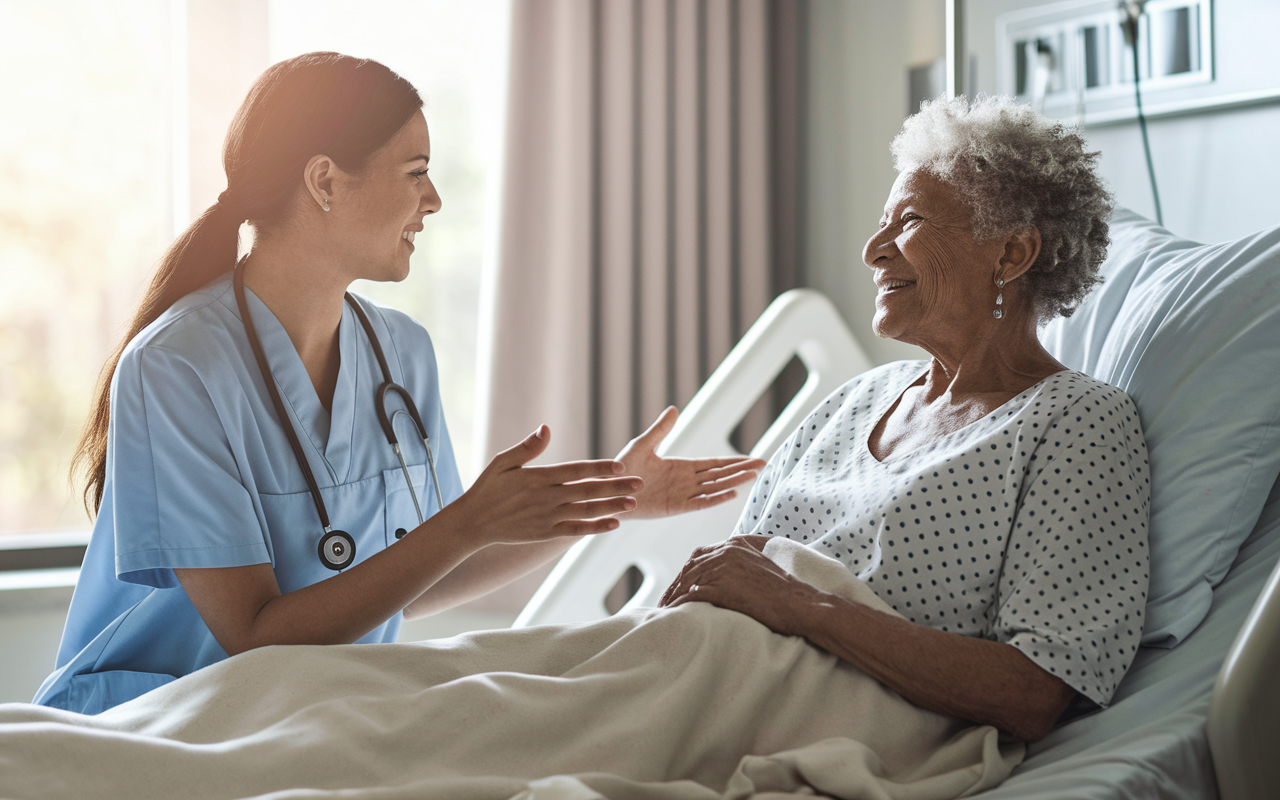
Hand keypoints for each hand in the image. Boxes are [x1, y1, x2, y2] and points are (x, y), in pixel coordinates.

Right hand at [450, 425, 643, 545]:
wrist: (474, 522)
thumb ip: (527, 447)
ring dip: (612, 507)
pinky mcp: (546, 533)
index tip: (620, 466)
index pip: (576, 471)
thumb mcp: (503, 462)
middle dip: (616, 487)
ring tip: (633, 503)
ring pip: (587, 511)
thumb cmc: (488, 488)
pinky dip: (595, 527)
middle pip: (588, 491)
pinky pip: (576, 530)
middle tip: (640, 482)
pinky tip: (614, 524)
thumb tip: (546, 428)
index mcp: (539, 478)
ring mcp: (548, 517)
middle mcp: (547, 498)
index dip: (599, 468)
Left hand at [614, 407, 765, 518]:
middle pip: (721, 475)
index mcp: (682, 466)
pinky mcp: (675, 507)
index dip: (734, 461)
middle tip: (763, 465)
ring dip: (734, 482)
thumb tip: (674, 409)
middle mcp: (686, 481)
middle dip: (742, 470)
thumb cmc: (622, 468)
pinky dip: (716, 499)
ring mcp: (683, 494)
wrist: (608, 491)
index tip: (753, 459)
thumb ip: (660, 430)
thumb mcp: (642, 444)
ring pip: (715, 487)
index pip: (714, 463)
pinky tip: (731, 493)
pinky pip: (700, 502)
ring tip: (754, 476)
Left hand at [658, 536, 826, 636]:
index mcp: (735, 545)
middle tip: (665, 600)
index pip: (699, 555)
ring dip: (672, 596)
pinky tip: (672, 614)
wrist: (798, 604)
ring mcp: (723, 568)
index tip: (677, 585)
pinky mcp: (722, 587)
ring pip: (687, 581)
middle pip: (689, 567)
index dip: (685, 571)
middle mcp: (727, 552)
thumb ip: (740, 565)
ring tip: (664, 610)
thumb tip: (723, 578)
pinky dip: (678, 604)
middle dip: (675, 583)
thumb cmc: (783, 592)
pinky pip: (690, 595)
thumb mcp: (760, 568)